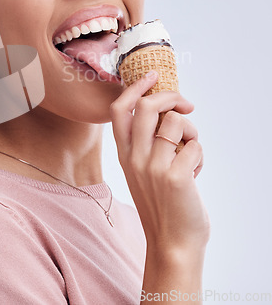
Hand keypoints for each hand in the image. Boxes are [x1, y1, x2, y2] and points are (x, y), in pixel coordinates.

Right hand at [110, 71, 209, 253]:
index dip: (134, 88)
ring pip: (175, 123)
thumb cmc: (161, 204)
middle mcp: (135, 158)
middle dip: (170, 97)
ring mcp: (154, 167)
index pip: (120, 110)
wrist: (171, 243)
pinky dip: (199, 154)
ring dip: (190, 131)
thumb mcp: (140, 171)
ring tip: (190, 151)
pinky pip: (195, 145)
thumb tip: (167, 112)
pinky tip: (195, 171)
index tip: (150, 76)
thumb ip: (146, 144)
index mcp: (124, 154)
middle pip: (147, 106)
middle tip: (184, 105)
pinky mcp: (176, 176)